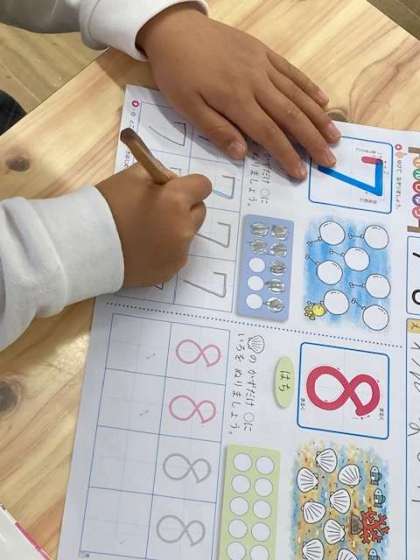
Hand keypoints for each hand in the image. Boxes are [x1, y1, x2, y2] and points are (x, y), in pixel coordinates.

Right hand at [97, 164, 210, 286]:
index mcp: (176, 200)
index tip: (174, 190)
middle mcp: (184, 228)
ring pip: (187, 234)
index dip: (189, 186)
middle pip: (199, 212)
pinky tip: (144, 248)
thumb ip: (159, 175)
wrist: (86, 246)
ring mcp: (179, 252)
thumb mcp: (132, 176)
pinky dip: (166, 250)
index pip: (203, 186)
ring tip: (147, 232)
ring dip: (175, 230)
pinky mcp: (171, 271)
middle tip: (159, 210)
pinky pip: (176, 254)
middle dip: (185, 208)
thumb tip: (173, 182)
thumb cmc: (107, 206)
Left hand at [137, 4, 339, 179]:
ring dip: (317, 117)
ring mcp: (262, 65)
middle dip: (312, 140)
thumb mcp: (186, 107)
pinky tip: (323, 101)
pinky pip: (291, 71)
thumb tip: (243, 154)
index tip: (301, 172)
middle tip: (329, 160)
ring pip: (296, 94)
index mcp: (235, 100)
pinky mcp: (263, 52)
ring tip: (334, 136)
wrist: (175, 29)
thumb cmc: (177, 73)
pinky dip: (309, 87)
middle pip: (290, 115)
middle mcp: (255, 82)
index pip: (267, 133)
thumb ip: (216, 130)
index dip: (286, 154)